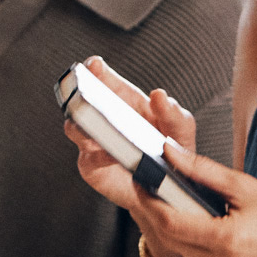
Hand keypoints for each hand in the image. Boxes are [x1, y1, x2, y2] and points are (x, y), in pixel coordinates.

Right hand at [58, 58, 199, 221]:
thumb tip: (159, 95)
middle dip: (78, 93)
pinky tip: (115, 154)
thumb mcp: (181, 131)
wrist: (165, 192)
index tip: (95, 64)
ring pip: (75, 127)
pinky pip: (89, 158)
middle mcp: (103, 119)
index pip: (104, 80)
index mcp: (123, 102)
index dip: (96, 70)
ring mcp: (92, 142)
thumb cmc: (171, 152)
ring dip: (84, 124)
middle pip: (82, 100)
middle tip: (85, 89)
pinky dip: (101, 154)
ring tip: (98, 124)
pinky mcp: (90, 167)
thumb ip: (174, 114)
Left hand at [131, 142, 256, 256]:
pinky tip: (197, 220)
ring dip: (172, 224)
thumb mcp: (248, 188)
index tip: (142, 178)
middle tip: (153, 183)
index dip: (150, 199)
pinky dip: (189, 237)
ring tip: (176, 198)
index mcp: (226, 241)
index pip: (170, 222)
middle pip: (168, 237)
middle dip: (156, 210)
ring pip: (179, 248)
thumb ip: (203, 171)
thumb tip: (171, 153)